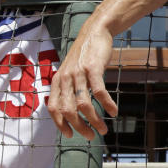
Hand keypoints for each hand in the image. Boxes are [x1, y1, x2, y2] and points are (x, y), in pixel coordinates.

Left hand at [47, 25, 117, 139]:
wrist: (95, 32)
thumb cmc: (84, 55)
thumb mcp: (70, 71)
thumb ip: (68, 88)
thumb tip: (71, 111)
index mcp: (58, 81)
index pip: (54, 108)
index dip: (60, 124)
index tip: (70, 135)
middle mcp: (65, 78)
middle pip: (68, 111)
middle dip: (79, 127)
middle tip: (91, 136)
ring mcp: (79, 73)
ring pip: (84, 105)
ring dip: (95, 120)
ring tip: (104, 129)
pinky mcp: (93, 68)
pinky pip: (99, 92)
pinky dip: (107, 104)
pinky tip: (114, 112)